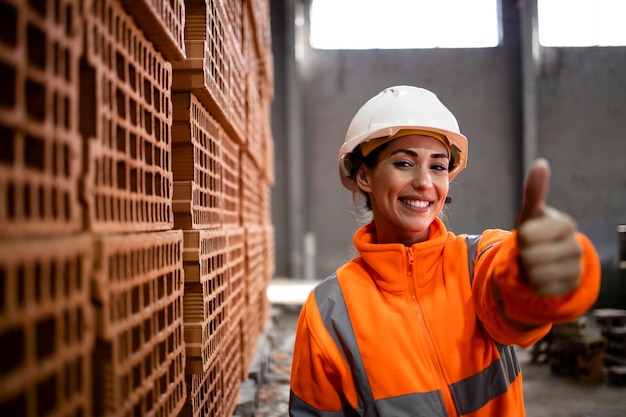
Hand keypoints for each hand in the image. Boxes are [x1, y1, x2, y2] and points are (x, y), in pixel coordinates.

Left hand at [516, 158, 581, 296]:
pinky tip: (541, 276)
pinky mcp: (571, 287)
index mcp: (565, 224)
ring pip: (537, 274)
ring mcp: (576, 268)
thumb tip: (541, 163)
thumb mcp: (530, 213)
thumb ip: (535, 191)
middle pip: (531, 256)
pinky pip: (543, 289)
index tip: (528, 235)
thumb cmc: (535, 232)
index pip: (528, 235)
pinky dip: (535, 285)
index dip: (522, 237)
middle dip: (524, 255)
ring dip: (529, 270)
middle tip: (530, 251)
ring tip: (535, 263)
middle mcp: (576, 245)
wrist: (542, 260)